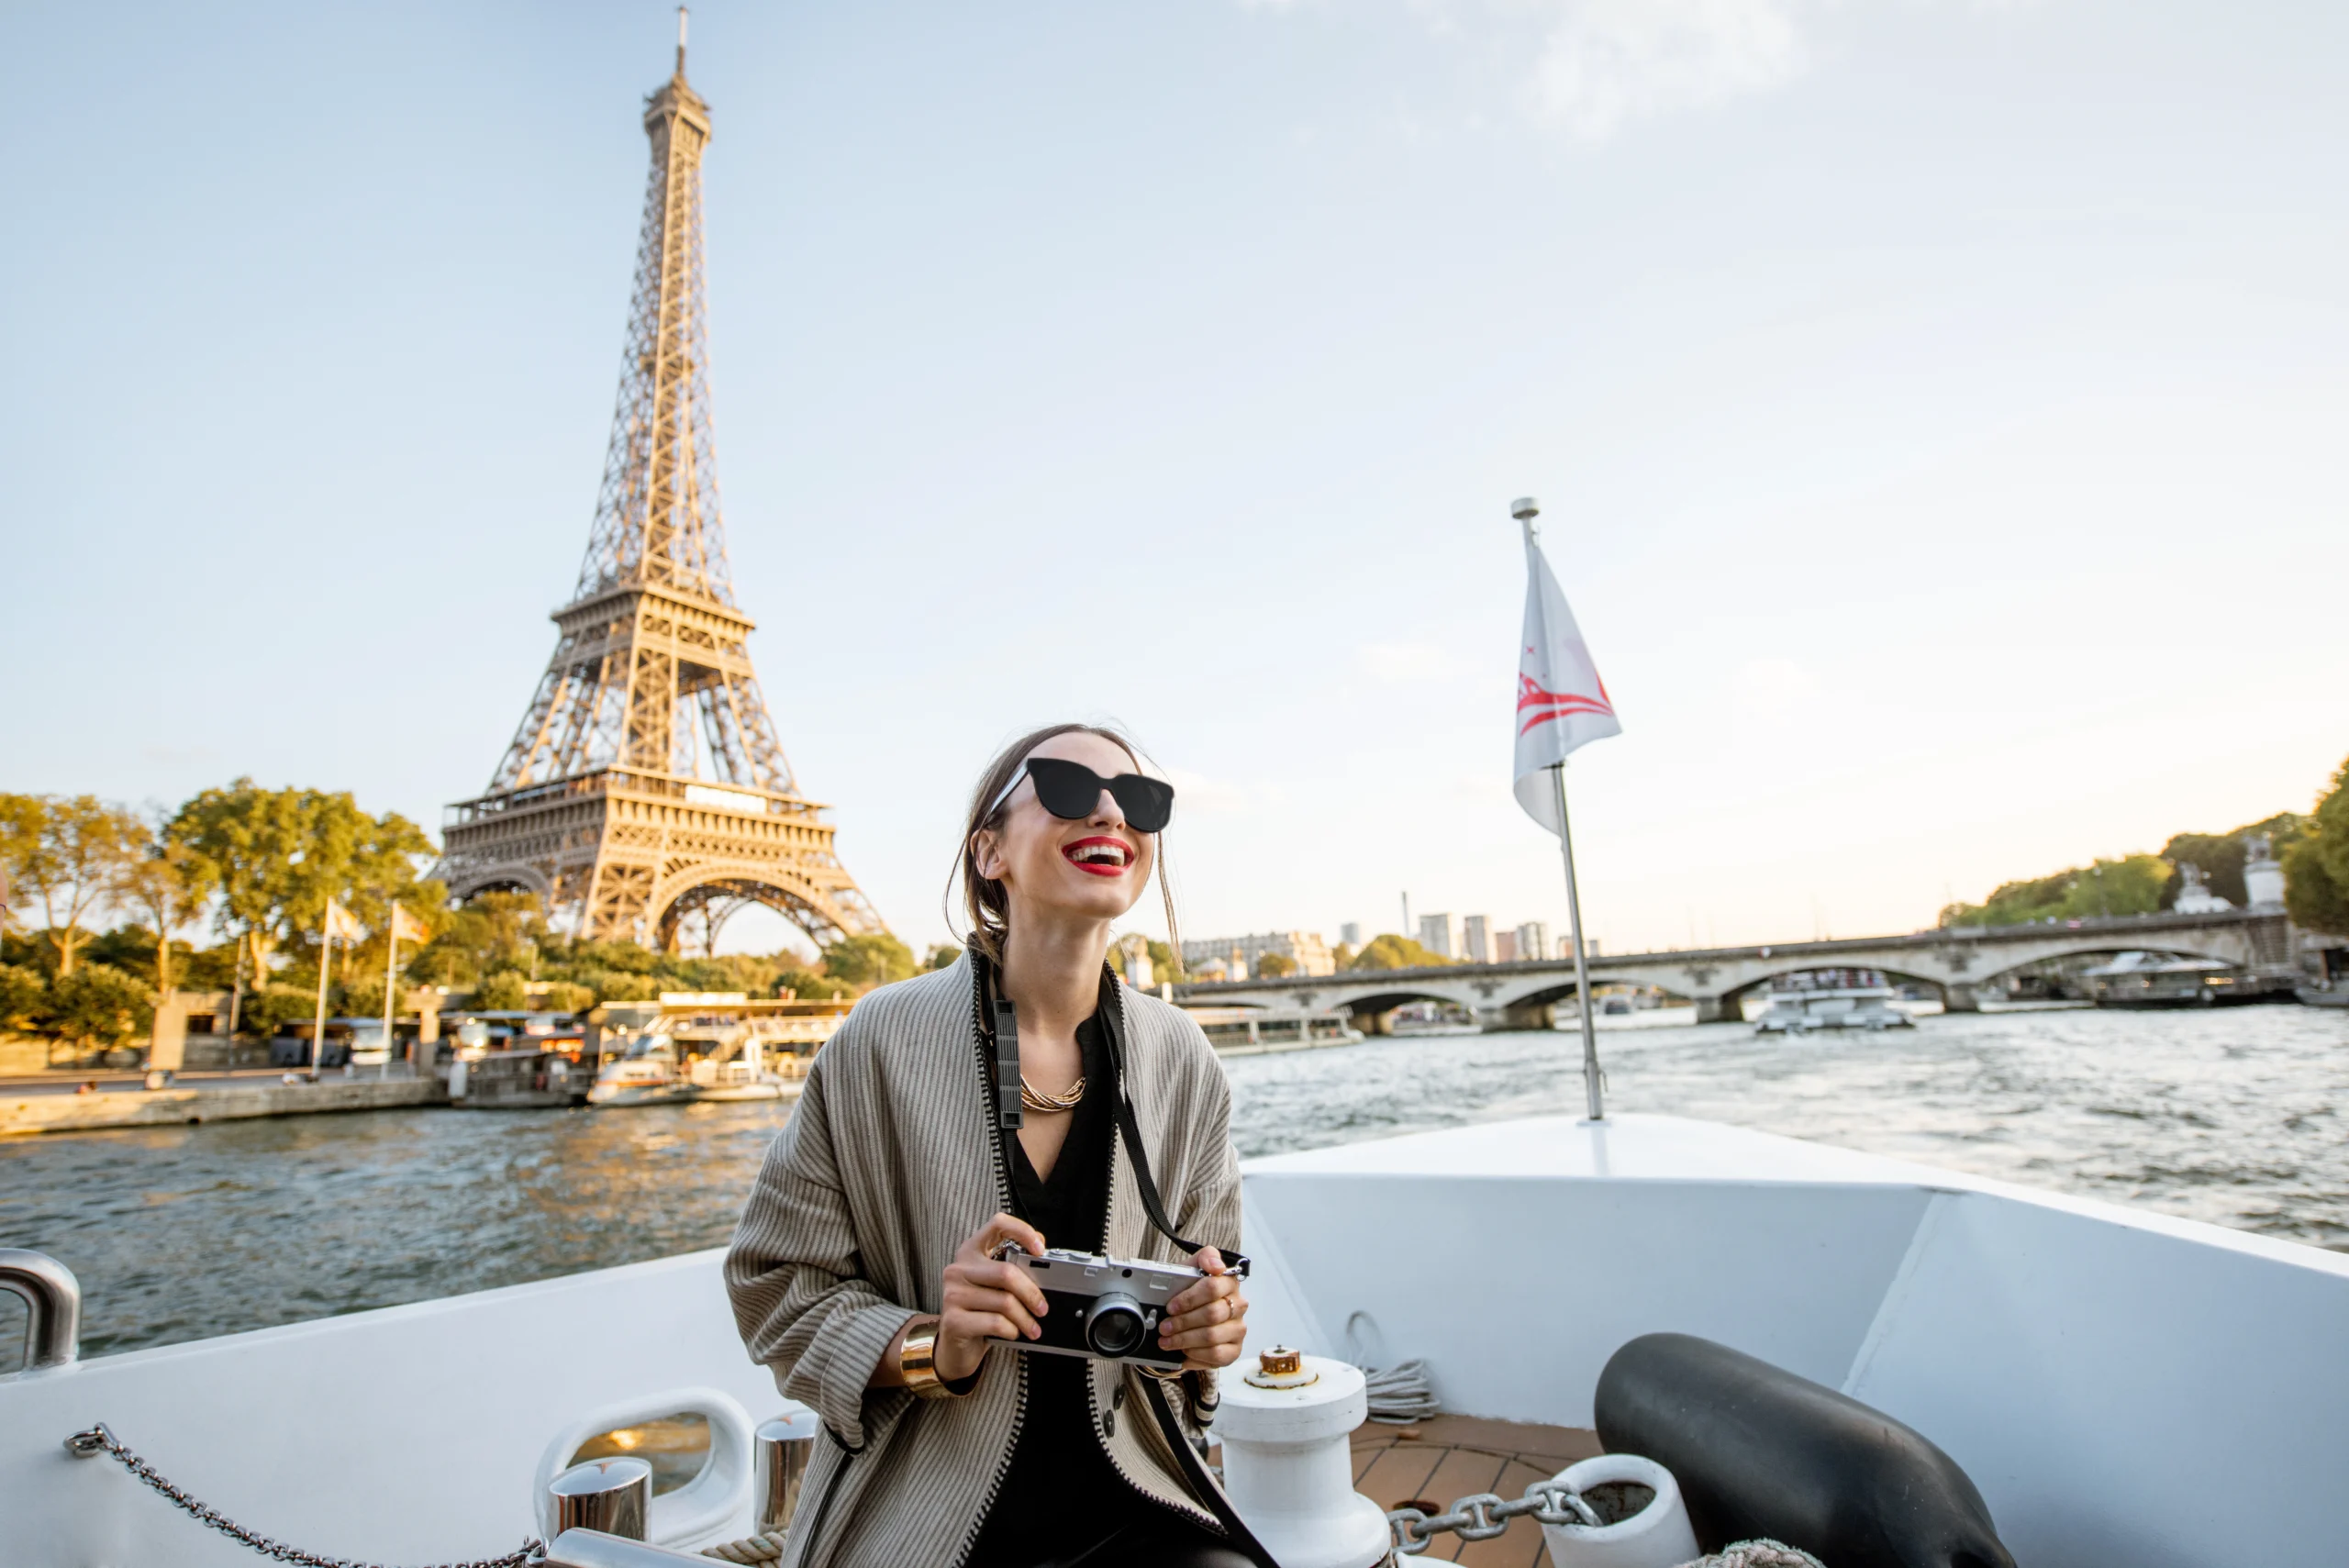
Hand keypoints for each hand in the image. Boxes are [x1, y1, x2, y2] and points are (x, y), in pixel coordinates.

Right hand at [935, 1213, 1049, 1381]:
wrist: (955, 1348)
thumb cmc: (981, 1313)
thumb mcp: (995, 1287)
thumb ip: (1012, 1271)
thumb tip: (1045, 1266)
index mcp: (970, 1251)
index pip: (997, 1224)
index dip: (1022, 1232)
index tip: (1040, 1250)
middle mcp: (958, 1269)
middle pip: (1006, 1272)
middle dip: (1032, 1293)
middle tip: (1043, 1308)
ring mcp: (953, 1294)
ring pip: (1004, 1302)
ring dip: (1025, 1319)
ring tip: (1033, 1328)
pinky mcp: (953, 1320)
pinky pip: (996, 1322)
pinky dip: (1011, 1330)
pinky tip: (1013, 1333)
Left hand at [1157, 1246, 1247, 1369]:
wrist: (1187, 1315)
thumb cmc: (1189, 1291)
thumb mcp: (1191, 1269)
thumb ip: (1205, 1258)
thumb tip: (1216, 1266)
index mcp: (1229, 1283)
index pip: (1213, 1287)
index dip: (1189, 1298)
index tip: (1171, 1306)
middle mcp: (1238, 1305)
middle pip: (1212, 1314)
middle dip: (1182, 1322)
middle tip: (1164, 1327)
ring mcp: (1238, 1329)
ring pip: (1212, 1337)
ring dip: (1184, 1340)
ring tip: (1166, 1341)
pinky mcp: (1234, 1350)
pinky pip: (1216, 1355)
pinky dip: (1195, 1354)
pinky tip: (1183, 1351)